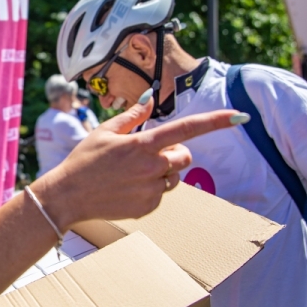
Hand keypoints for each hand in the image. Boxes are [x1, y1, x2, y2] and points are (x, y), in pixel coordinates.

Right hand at [33, 95, 244, 226]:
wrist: (67, 196)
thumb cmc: (84, 160)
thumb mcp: (104, 132)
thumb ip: (132, 117)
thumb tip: (150, 99)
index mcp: (142, 145)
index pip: (186, 129)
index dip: (215, 121)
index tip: (239, 116)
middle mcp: (152, 168)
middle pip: (185, 156)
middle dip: (175, 152)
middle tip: (147, 153)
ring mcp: (151, 190)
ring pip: (174, 177)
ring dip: (162, 171)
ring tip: (132, 173)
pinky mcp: (148, 207)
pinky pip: (161, 194)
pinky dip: (151, 188)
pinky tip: (127, 187)